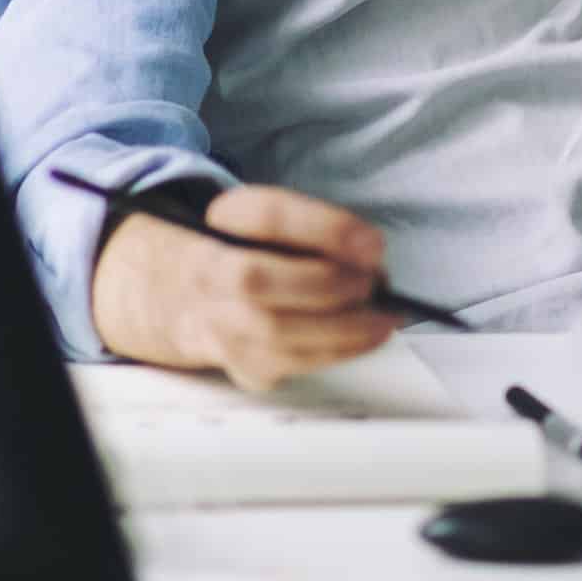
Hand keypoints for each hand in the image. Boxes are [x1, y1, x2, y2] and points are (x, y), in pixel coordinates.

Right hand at [91, 183, 401, 389]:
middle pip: (255, 280)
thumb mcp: (280, 220)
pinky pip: (289, 364)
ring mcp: (218, 324)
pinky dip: (338, 352)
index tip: (374, 243)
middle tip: (373, 282)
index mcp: (224, 220)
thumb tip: (370, 253)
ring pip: (273, 333)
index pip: (267, 215)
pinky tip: (369, 337)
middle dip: (325, 283)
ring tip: (384, 316)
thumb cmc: (257, 251)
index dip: (324, 228)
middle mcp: (210, 271)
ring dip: (342, 327)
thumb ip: (320, 228)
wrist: (197, 297)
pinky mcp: (240, 364)